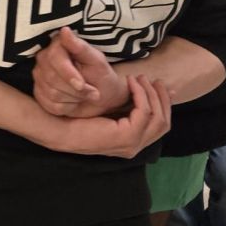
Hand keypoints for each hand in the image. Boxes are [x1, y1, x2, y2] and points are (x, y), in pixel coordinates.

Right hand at [33, 27, 128, 117]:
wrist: (103, 96)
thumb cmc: (101, 75)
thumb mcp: (96, 61)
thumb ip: (80, 47)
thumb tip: (64, 30)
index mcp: (57, 46)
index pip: (54, 59)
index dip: (68, 74)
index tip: (82, 84)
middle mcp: (43, 59)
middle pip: (52, 78)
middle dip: (76, 90)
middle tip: (93, 92)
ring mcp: (39, 77)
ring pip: (52, 93)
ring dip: (74, 98)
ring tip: (85, 95)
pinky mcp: (39, 93)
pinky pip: (50, 105)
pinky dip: (67, 107)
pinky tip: (75, 102)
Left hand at [44, 75, 170, 157]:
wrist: (62, 130)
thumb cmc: (80, 119)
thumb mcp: (110, 113)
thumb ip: (126, 108)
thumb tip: (143, 92)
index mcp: (133, 143)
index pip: (160, 126)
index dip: (163, 105)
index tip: (160, 86)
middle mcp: (136, 147)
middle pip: (164, 123)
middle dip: (162, 99)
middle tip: (155, 80)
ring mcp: (133, 144)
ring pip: (157, 117)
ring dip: (152, 94)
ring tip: (141, 78)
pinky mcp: (127, 136)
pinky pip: (143, 111)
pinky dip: (140, 94)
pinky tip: (131, 82)